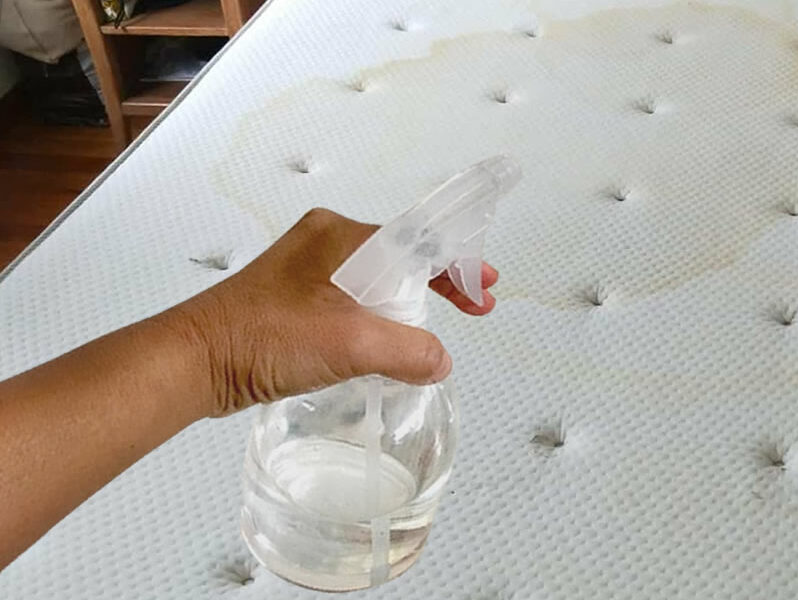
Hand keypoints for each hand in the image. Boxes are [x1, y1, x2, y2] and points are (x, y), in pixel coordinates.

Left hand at [163, 208, 498, 417]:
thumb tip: (440, 361)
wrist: (196, 362)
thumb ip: (410, 350)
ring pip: (377, 280)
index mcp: (342, 236)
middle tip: (473, 304)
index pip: (419, 238)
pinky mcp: (293, 298)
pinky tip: (389, 342)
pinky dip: (378, 317)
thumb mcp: (353, 344)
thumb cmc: (265, 338)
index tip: (484, 285)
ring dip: (408, 304)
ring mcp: (307, 269)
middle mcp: (326, 242)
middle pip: (402, 256)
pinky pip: (352, 300)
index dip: (457, 262)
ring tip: (432, 333)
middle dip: (440, 281)